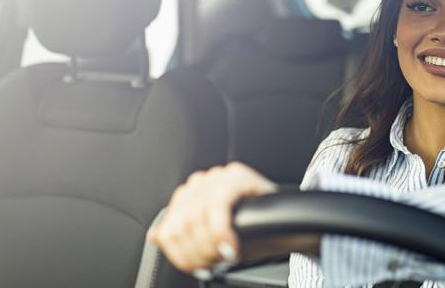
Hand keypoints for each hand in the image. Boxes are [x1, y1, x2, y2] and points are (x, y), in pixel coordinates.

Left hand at [147, 162, 277, 277]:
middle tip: (215, 264)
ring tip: (225, 257)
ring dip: (210, 247)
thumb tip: (156, 236)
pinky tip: (233, 248)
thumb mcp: (211, 237)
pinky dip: (222, 234)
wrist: (288, 223)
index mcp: (189, 195)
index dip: (181, 255)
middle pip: (180, 227)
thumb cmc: (251, 232)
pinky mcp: (236, 177)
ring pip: (195, 219)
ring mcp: (218, 177)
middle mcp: (200, 183)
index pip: (169, 229)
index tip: (199, 268)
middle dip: (197, 253)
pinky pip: (218, 208)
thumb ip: (182, 235)